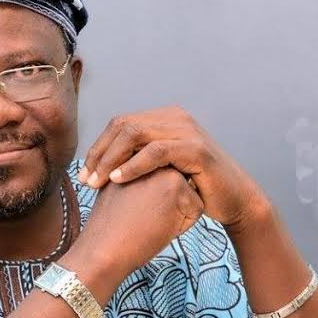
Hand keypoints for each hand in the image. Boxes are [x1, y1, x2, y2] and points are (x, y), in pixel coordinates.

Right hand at [77, 167, 202, 276]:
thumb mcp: (116, 186)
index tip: (133, 210)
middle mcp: (155, 159)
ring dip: (174, 215)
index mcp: (140, 157)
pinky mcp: (179, 189)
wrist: (104, 246)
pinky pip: (195, 211)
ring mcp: (168, 172)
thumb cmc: (109, 223)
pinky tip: (157, 226)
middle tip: (140, 216)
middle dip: (166, 206)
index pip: (165, 181)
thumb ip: (135, 175)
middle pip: (179, 188)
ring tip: (147, 219)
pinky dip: (181, 226)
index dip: (153, 201)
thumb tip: (155, 179)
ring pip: (189, 198)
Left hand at [79, 105, 266, 227]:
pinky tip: (118, 180)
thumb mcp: (162, 168)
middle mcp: (175, 117)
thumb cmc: (194, 187)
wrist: (234, 200)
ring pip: (135, 134)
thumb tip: (102, 161)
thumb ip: (138, 157)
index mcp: (164, 118)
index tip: (83, 173)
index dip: (98, 147)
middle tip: (85, 180)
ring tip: (97, 182)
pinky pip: (156, 152)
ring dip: (111, 159)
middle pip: (123, 125)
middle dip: (100, 153)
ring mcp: (187, 130)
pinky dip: (133, 165)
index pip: (120, 123)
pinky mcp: (196, 149)